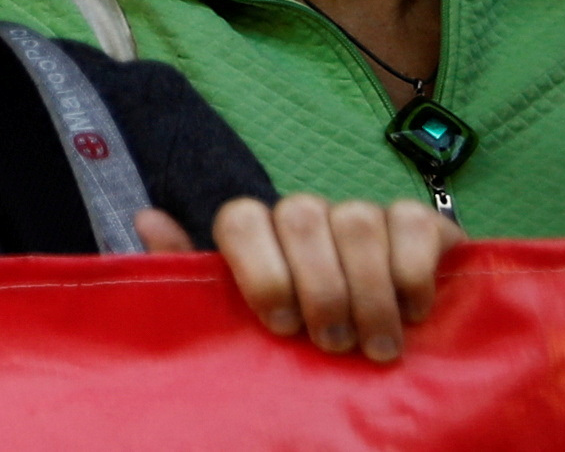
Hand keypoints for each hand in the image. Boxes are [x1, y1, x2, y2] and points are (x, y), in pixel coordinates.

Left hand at [140, 192, 447, 366]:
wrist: (391, 351)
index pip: (240, 217)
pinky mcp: (418, 223)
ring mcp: (362, 214)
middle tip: (333, 345)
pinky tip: (415, 312)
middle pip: (299, 215)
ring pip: (355, 218)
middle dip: (318, 286)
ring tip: (376, 344)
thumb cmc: (308, 342)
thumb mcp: (251, 326)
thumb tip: (146, 218)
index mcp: (261, 236)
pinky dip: (413, 268)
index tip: (280, 324)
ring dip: (368, 290)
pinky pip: (411, 221)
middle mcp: (308, 216)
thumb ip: (197, 279)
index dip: (259, 268)